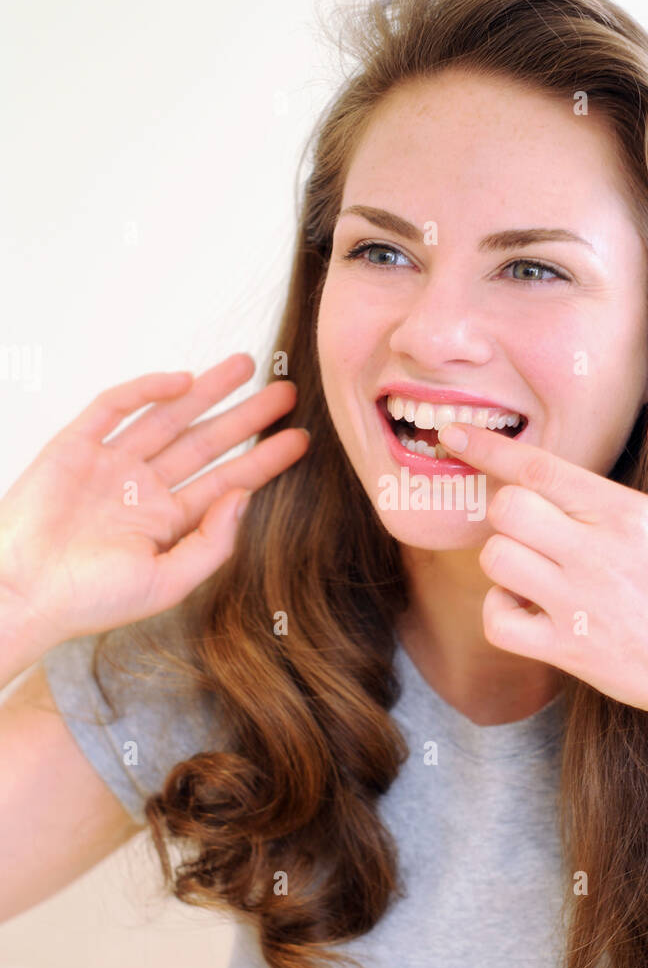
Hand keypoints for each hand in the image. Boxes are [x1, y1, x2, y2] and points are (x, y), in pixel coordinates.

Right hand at [0, 353, 307, 650]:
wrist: (23, 594)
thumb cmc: (89, 601)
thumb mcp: (168, 582)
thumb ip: (212, 542)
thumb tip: (245, 498)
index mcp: (166, 523)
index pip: (226, 482)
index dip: (264, 460)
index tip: (299, 439)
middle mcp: (143, 490)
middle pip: (205, 443)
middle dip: (245, 417)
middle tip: (284, 392)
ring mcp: (110, 465)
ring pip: (167, 417)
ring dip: (205, 391)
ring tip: (244, 366)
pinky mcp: (75, 447)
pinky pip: (114, 409)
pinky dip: (145, 391)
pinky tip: (180, 380)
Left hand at [438, 395, 647, 731]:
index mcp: (630, 517)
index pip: (541, 470)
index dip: (489, 448)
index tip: (456, 434)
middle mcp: (597, 556)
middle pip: (507, 509)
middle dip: (507, 509)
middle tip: (531, 525)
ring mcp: (577, 606)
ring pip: (496, 560)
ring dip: (504, 559)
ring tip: (536, 567)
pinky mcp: (567, 651)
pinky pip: (498, 621)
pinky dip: (501, 612)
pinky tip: (528, 608)